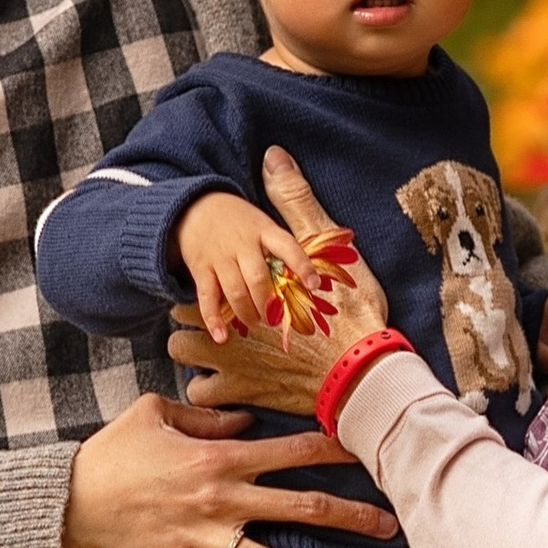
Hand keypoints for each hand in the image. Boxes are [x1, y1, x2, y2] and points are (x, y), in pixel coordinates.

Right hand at [62, 392, 397, 547]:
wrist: (65, 504)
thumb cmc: (110, 453)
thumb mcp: (153, 414)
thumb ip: (206, 419)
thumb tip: (246, 422)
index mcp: (218, 457)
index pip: (292, 451)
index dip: (335, 449)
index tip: (368, 449)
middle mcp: (220, 499)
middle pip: (300, 508)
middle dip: (350, 515)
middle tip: (388, 523)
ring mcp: (204, 538)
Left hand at [167, 145, 385, 407]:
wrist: (366, 373)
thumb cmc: (353, 314)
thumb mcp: (327, 248)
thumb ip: (295, 203)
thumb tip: (273, 156)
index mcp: (248, 281)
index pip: (201, 274)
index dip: (207, 278)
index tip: (221, 286)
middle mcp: (228, 315)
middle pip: (182, 311)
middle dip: (196, 313)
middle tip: (224, 318)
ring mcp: (229, 356)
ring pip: (181, 348)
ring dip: (195, 349)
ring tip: (221, 352)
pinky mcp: (238, 391)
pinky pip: (200, 391)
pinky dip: (209, 389)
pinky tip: (228, 384)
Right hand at [176, 190, 310, 346]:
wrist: (195, 206)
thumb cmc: (238, 222)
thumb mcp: (262, 225)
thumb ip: (280, 250)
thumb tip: (307, 283)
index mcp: (263, 230)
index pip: (286, 246)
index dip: (302, 265)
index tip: (314, 285)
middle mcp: (241, 243)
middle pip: (258, 278)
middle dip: (270, 305)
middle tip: (275, 318)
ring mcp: (219, 256)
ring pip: (236, 292)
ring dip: (248, 314)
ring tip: (257, 323)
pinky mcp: (200, 268)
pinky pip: (207, 297)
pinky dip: (214, 319)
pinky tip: (222, 337)